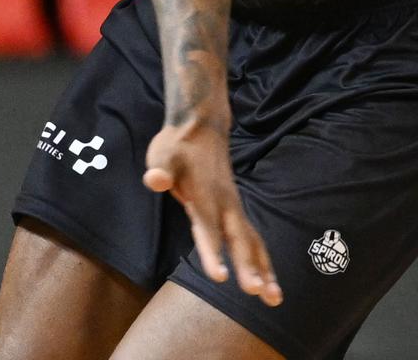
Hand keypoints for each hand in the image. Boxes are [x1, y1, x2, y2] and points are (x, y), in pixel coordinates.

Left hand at [143, 119, 281, 305]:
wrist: (200, 129)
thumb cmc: (177, 146)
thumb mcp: (162, 154)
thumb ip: (159, 169)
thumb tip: (156, 180)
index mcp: (204, 197)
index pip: (207, 229)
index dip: (212, 253)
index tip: (220, 277)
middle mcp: (224, 206)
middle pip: (237, 240)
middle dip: (248, 268)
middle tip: (257, 293)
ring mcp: (233, 210)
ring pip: (252, 244)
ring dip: (264, 271)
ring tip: (274, 300)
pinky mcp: (236, 213)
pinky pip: (253, 241)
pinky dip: (263, 262)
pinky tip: (270, 283)